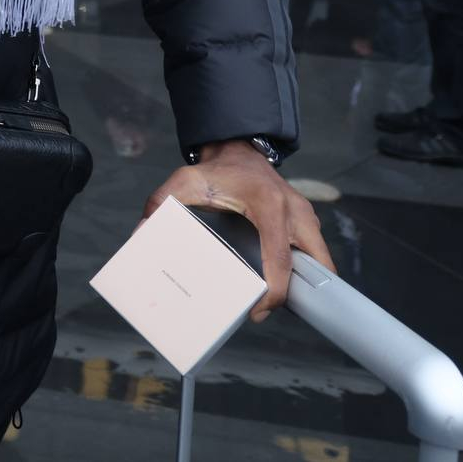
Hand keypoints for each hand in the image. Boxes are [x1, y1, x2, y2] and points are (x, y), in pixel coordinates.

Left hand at [144, 142, 331, 320]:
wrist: (239, 149)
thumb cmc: (216, 170)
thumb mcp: (186, 181)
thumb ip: (161, 203)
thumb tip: (142, 232)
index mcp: (269, 206)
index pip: (281, 260)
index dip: (273, 293)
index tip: (257, 312)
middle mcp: (295, 211)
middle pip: (315, 265)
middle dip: (299, 294)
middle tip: (268, 309)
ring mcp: (306, 215)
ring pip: (320, 261)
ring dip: (305, 284)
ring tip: (274, 300)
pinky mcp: (307, 220)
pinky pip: (314, 253)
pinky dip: (305, 271)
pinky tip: (281, 283)